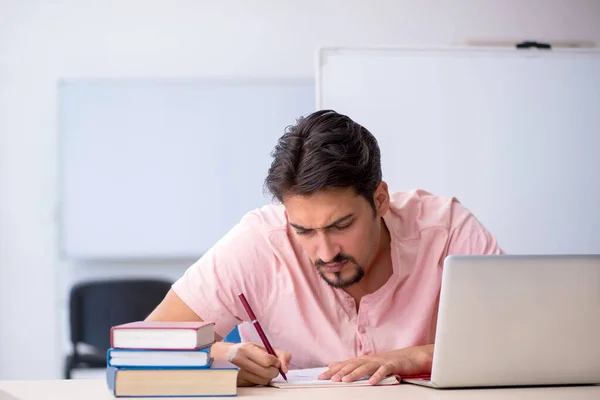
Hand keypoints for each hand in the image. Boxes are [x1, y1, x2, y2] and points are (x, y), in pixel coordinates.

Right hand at [211, 341, 290, 386]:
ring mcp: (238, 373)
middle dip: (274, 370)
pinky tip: (256, 374)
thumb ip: (278, 353)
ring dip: (268, 376)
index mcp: (247, 349)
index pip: (268, 360)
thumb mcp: (260, 346)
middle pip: (269, 373)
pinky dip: (261, 380)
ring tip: (262, 369)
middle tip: (271, 366)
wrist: (223, 357)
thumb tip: (285, 369)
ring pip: (265, 380)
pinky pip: (258, 384)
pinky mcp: (239, 382)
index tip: (275, 361)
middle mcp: (240, 360)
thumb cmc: (245, 350)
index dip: (276, 362)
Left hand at [318, 344, 432, 384]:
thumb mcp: (368, 363)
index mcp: (364, 360)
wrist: (410, 357)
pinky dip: (377, 376)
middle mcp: (370, 359)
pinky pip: (383, 371)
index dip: (333, 369)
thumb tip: (333, 364)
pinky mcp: (392, 365)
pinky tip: (371, 382)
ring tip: (345, 380)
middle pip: (352, 364)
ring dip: (354, 374)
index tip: (322, 376)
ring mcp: (380, 361)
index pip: (345, 364)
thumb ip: (351, 365)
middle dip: (340, 372)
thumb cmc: (389, 362)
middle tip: (330, 379)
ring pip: (365, 367)